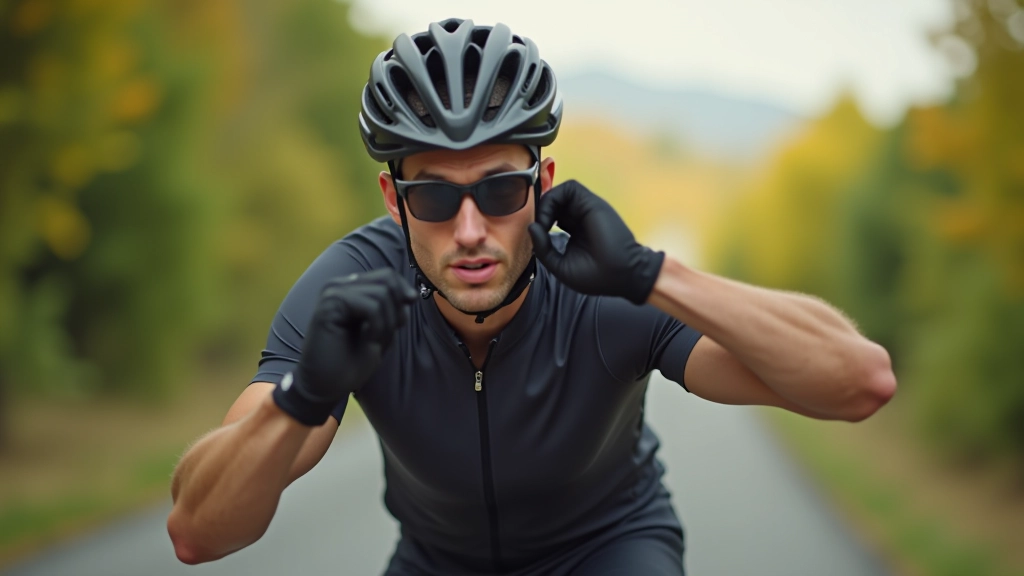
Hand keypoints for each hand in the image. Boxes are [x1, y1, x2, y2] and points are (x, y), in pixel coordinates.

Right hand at [272, 268, 416, 425]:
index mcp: (350, 289)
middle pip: (388, 280)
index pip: (388, 276)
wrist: (325, 386)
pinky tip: (367, 340)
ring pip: (382, 292)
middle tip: (384, 335)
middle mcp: (340, 285)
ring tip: (373, 341)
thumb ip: (392, 310)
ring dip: (387, 322)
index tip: (401, 322)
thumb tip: (410, 294)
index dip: (402, 294)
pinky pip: (371, 306)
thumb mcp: (380, 331)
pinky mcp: (330, 305)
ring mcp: (333, 292)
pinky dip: (378, 327)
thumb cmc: (350, 362)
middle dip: (396, 311)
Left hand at [528, 180, 663, 304]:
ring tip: (543, 224)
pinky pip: (569, 187)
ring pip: (559, 192)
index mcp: (575, 230)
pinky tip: (550, 219)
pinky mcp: (592, 203)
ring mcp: (586, 209)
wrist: (624, 275)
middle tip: (538, 229)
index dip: (540, 221)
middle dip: (540, 211)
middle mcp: (580, 217)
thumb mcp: (560, 265)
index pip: (552, 215)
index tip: (537, 237)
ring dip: (545, 205)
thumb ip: (543, 247)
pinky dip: (554, 198)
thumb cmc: (596, 276)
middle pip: (553, 202)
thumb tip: (532, 226)